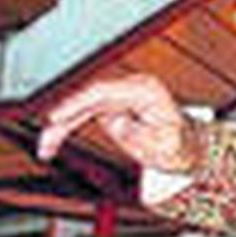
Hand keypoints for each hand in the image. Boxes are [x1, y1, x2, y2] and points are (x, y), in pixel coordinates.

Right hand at [38, 74, 201, 175]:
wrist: (189, 148)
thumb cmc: (180, 146)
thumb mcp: (164, 146)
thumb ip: (138, 134)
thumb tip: (114, 123)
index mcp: (147, 91)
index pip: (104, 91)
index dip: (77, 102)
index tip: (57, 116)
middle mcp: (132, 88)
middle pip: (88, 98)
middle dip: (63, 119)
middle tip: (46, 142)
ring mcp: (121, 96)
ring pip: (82, 107)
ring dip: (62, 126)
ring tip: (46, 148)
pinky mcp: (113, 107)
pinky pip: (84, 114)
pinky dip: (69, 127)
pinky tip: (54, 141)